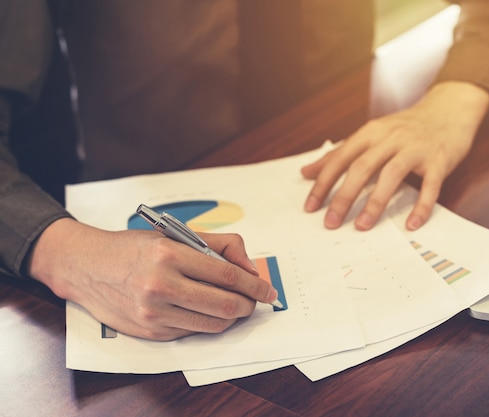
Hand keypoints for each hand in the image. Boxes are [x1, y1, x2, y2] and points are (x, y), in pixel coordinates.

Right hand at [27, 218, 278, 340]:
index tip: (268, 290)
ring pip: (212, 324)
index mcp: (169, 254)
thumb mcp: (176, 234)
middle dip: (248, 305)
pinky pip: (193, 332)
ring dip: (232, 317)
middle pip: (225, 305)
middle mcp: (160, 285)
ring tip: (234, 305)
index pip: (226, 275)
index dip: (254, 285)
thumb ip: (219, 246)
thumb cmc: (135, 247)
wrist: (87, 266)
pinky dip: (207, 323)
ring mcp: (153, 313)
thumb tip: (250, 268)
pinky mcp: (150, 331)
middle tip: (255, 300)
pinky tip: (206, 310)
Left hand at [302, 81, 488, 230]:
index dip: (323, 183)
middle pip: (362, 168)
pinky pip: (430, 186)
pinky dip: (421, 206)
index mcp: (371, 132)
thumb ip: (340, 153)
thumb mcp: (371, 134)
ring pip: (392, 175)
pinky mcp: (439, 160)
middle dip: (343, 197)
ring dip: (375, 202)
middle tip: (331, 222)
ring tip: (362, 226)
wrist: (450, 109)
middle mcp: (391, 138)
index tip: (311, 207)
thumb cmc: (405, 127)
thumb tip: (306, 172)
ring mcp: (416, 149)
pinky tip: (411, 225)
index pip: (340, 158)